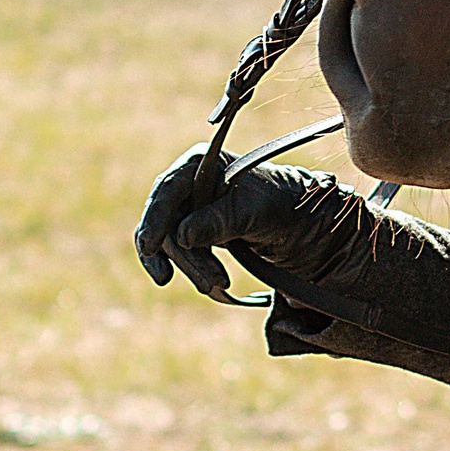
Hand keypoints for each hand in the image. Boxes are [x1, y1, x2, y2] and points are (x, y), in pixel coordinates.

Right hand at [134, 149, 377, 304]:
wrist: (299, 220)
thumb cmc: (278, 203)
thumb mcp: (250, 212)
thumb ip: (217, 221)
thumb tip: (181, 236)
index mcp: (200, 165)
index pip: (167, 190)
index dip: (155, 219)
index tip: (150, 247)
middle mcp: (188, 183)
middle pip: (167, 221)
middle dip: (185, 255)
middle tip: (209, 282)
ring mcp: (189, 207)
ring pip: (172, 241)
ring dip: (192, 266)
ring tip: (219, 285)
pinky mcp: (193, 229)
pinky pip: (180, 251)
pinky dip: (193, 268)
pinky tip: (211, 286)